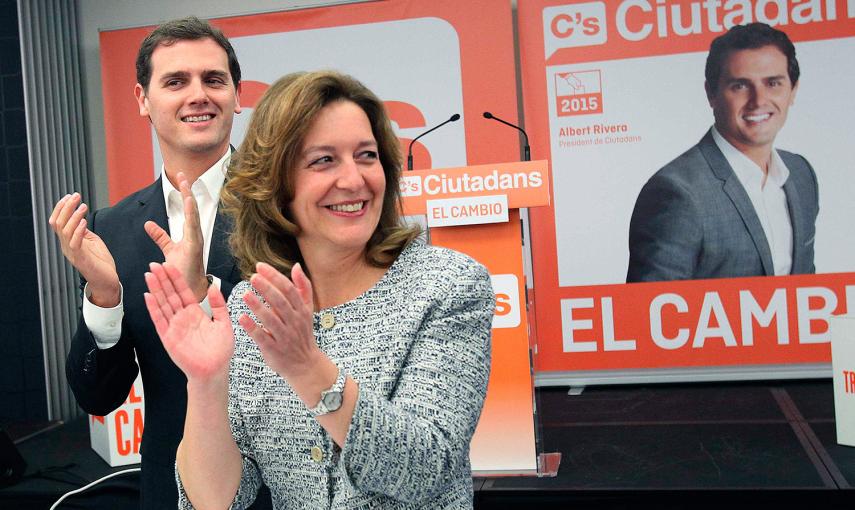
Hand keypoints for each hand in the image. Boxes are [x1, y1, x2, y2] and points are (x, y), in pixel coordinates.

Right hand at [48, 193, 119, 306]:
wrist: (107, 281)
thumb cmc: (100, 262)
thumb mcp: (92, 241)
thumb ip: (83, 231)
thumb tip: (80, 218)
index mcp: (68, 241)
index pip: (57, 221)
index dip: (61, 208)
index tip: (69, 196)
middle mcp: (66, 246)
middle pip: (58, 223)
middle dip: (66, 207)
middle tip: (75, 196)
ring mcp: (72, 253)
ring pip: (65, 231)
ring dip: (74, 216)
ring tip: (83, 206)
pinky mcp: (81, 259)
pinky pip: (75, 243)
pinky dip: (78, 230)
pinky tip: (85, 221)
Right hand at [144, 263, 233, 383]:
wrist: (214, 371)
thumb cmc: (220, 350)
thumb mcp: (224, 323)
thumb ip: (218, 305)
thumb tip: (214, 287)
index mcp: (195, 313)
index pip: (183, 291)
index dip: (176, 278)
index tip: (168, 265)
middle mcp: (183, 318)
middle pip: (170, 294)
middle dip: (162, 279)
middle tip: (154, 264)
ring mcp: (174, 327)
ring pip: (163, 304)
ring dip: (156, 290)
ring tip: (149, 275)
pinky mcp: (168, 337)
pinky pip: (159, 320)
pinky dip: (153, 308)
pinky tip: (148, 296)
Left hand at [145, 172, 207, 300]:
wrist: (188, 289)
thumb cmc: (182, 271)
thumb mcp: (169, 250)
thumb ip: (160, 236)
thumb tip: (148, 224)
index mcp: (190, 234)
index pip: (188, 210)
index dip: (184, 195)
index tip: (180, 179)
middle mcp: (195, 234)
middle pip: (192, 208)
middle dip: (187, 191)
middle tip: (182, 174)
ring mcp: (196, 239)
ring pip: (194, 214)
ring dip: (189, 197)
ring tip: (185, 182)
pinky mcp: (194, 246)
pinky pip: (193, 226)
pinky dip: (192, 213)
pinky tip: (189, 201)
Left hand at [239, 262, 323, 379]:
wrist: (305, 364)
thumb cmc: (302, 333)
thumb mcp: (308, 310)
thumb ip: (303, 287)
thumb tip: (296, 266)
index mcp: (302, 310)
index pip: (289, 290)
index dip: (274, 277)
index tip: (260, 267)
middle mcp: (294, 322)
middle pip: (281, 302)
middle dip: (266, 289)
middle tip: (253, 277)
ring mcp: (285, 336)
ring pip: (271, 319)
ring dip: (258, 306)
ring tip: (245, 295)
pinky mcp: (274, 349)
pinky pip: (262, 337)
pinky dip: (252, 328)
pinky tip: (242, 318)